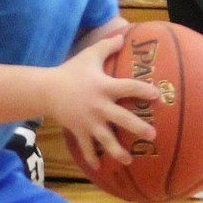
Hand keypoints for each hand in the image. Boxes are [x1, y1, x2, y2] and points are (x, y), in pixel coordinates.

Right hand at [48, 32, 158, 169]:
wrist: (46, 89)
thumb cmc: (72, 71)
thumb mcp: (89, 55)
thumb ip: (108, 45)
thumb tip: (124, 35)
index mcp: (104, 87)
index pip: (128, 88)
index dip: (143, 91)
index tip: (156, 95)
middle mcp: (99, 106)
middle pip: (122, 118)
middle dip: (138, 127)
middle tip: (152, 134)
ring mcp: (89, 122)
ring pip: (105, 139)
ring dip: (117, 151)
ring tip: (128, 160)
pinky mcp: (79, 131)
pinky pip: (87, 147)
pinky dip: (92, 158)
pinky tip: (100, 167)